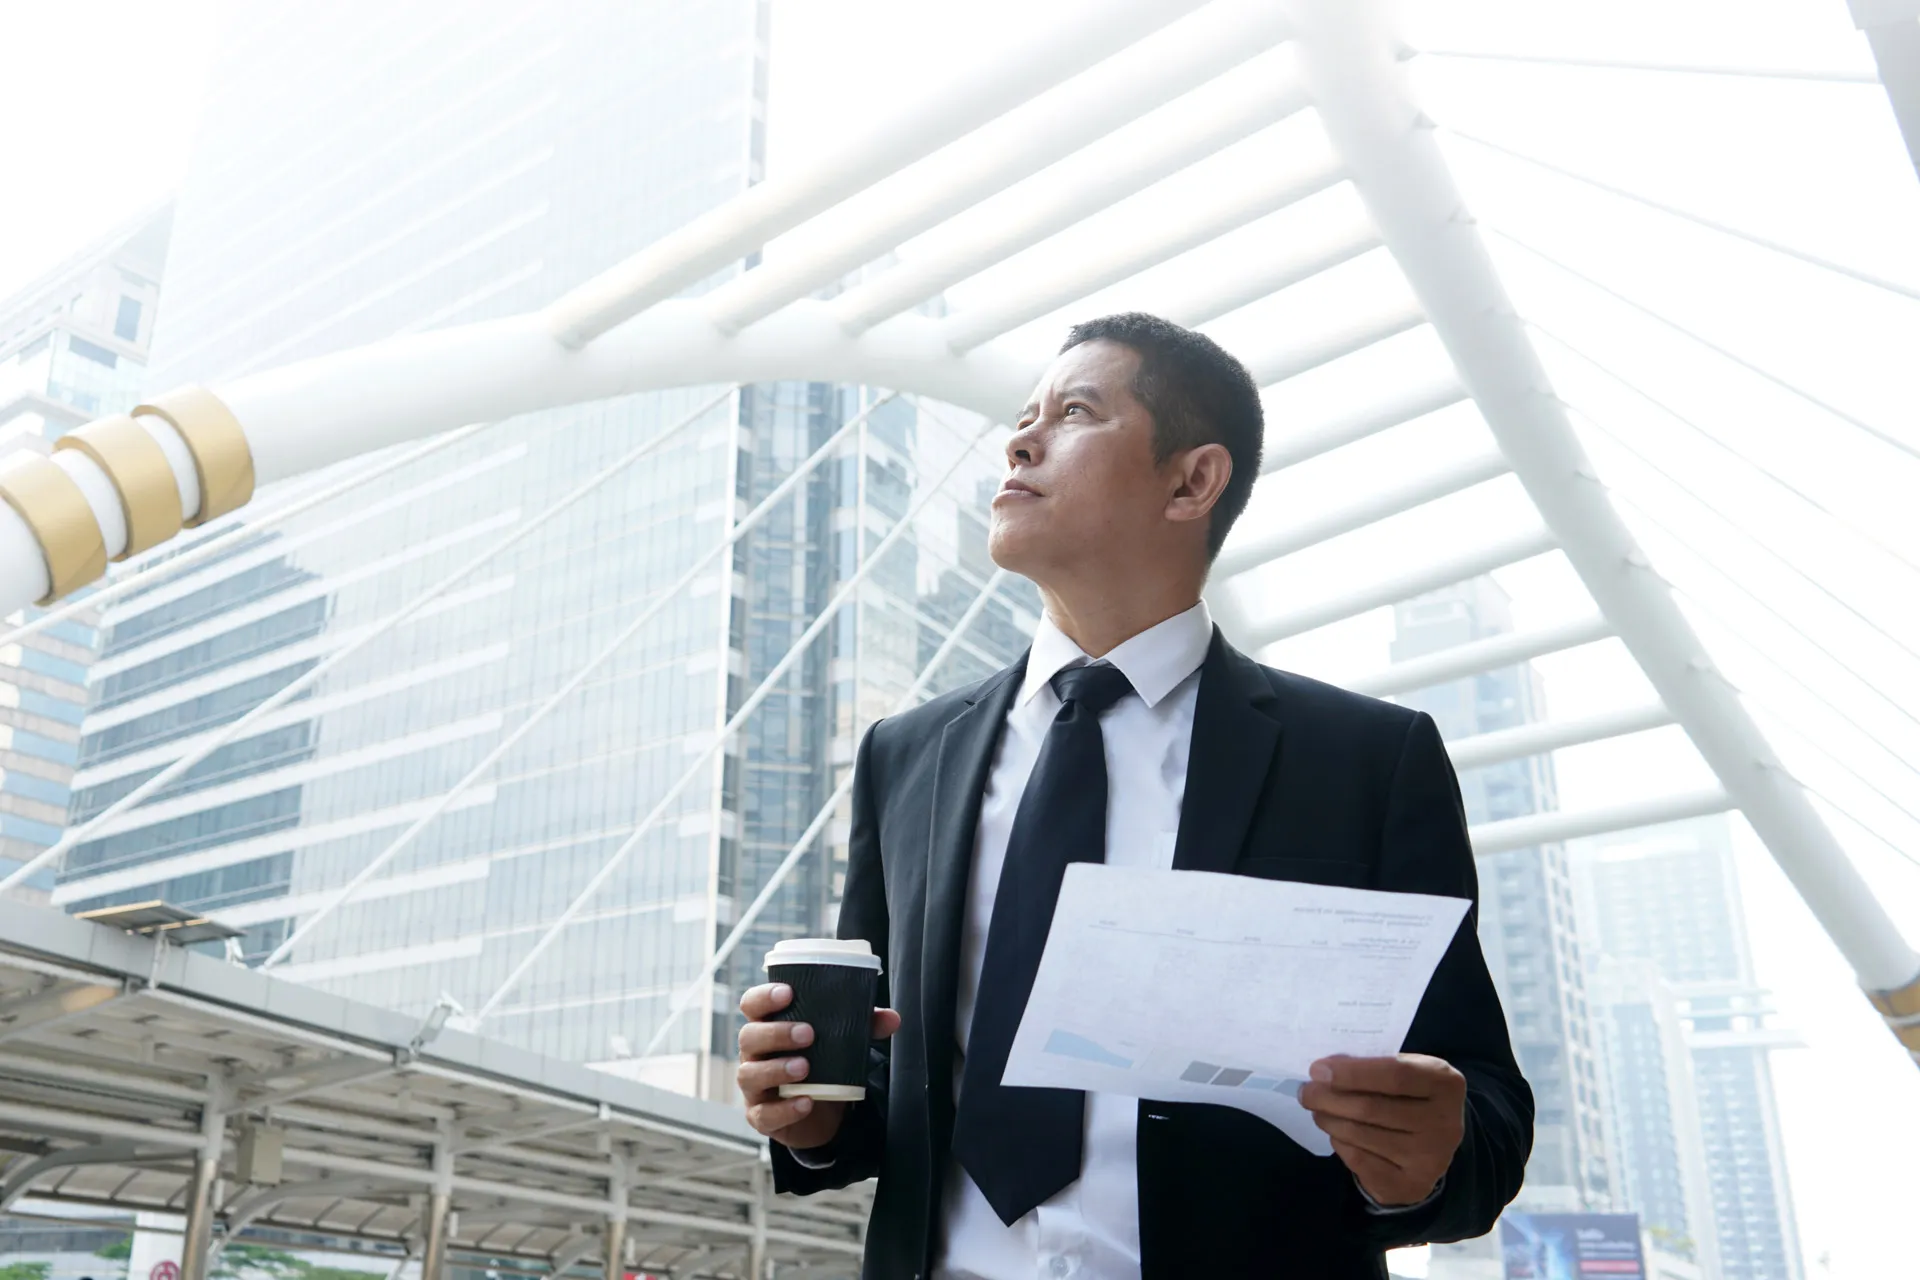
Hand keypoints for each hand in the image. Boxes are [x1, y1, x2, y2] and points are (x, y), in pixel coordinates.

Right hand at [736, 982, 901, 1149]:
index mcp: (768, 1026)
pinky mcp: (760, 1116)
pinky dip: (785, 1109)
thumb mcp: (841, 1042)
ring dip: (777, 1069)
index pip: (752, 1005)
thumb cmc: (821, 1063)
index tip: (788, 993)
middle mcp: (755, 1054)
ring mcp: (754, 1086)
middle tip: (808, 1033)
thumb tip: (892, 1018)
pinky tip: (806, 1102)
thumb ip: (863, 1027)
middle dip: (776, 1033)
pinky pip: (765, 1114)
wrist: (820, 1112)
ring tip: (805, 1067)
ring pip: (750, 1074)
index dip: (763, 997)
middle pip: (749, 1037)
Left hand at [1298, 1053, 1465, 1206]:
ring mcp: (1431, 1159)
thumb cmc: (1411, 1096)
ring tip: (1317, 1110)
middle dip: (1328, 1098)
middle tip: (1305, 1092)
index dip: (1352, 1072)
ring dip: (1329, 1119)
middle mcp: (1445, 1123)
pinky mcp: (1412, 1186)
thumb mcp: (1407, 1071)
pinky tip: (1336, 1132)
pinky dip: (1340, 1143)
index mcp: (1445, 1083)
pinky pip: (1360, 1160)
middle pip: (1371, 1108)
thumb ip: (1375, 1066)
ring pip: (1361, 1135)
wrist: (1435, 1143)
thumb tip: (1325, 1072)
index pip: (1395, 1074)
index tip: (1317, 1069)